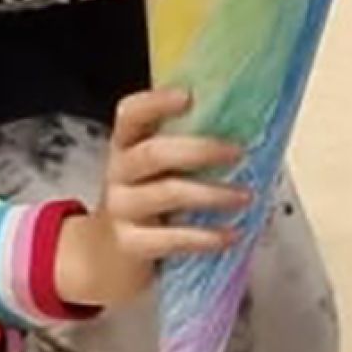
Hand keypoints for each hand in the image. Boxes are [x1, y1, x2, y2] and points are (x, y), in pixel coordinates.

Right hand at [55, 90, 252, 310]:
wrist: (106, 255)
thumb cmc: (145, 201)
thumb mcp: (153, 170)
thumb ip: (181, 148)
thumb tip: (244, 129)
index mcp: (125, 144)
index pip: (131, 114)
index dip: (156, 102)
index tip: (189, 96)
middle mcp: (119, 172)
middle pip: (154, 153)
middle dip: (200, 150)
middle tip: (238, 153)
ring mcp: (122, 208)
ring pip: (168, 193)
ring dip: (213, 194)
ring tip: (246, 196)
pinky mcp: (130, 243)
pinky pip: (172, 239)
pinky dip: (206, 237)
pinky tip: (231, 235)